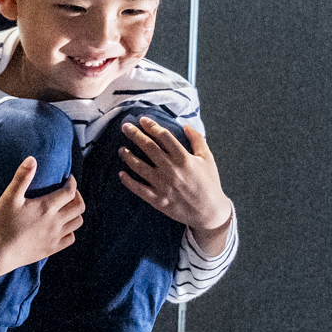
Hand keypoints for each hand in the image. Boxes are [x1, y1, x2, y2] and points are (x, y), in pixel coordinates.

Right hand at [0, 157, 84, 295]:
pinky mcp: (51, 249)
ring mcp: (55, 237)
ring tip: (66, 208)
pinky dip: (70, 230)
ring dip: (75, 213)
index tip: (68, 178)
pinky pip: (70, 239)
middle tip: (68, 192)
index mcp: (46, 207)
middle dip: (77, 196)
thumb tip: (32, 159)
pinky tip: (61, 226)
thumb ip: (22, 177)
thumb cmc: (1, 224)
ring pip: (77, 223)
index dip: (72, 182)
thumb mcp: (9, 197)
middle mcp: (55, 222)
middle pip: (79, 207)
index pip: (70, 192)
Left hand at [119, 117, 232, 251]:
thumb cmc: (210, 183)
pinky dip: (128, 181)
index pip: (164, 137)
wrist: (209, 212)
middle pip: (148, 147)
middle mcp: (171, 170)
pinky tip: (121, 174)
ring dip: (128, 156)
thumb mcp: (207, 158)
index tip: (143, 120)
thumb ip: (197, 139)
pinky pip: (138, 188)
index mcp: (184, 159)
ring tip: (121, 149)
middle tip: (125, 127)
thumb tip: (185, 125)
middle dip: (135, 135)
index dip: (152, 126)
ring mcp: (163, 185)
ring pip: (139, 166)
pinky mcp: (158, 200)